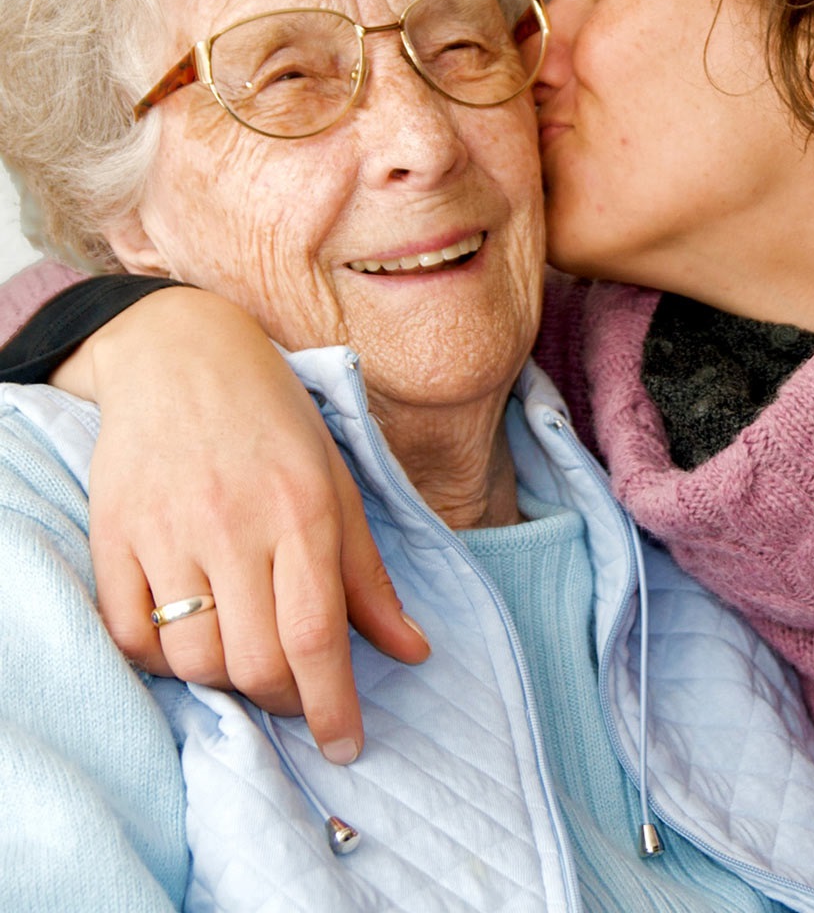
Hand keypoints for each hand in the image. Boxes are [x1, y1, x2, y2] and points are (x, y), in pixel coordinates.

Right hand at [57, 287, 429, 762]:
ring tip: (247, 651)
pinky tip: (189, 635)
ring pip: (193, 659)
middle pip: (256, 662)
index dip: (333, 706)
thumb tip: (413, 651)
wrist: (182, 354)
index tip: (345, 745)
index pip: (318, 636)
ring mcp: (167, 530)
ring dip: (226, 679)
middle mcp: (234, 524)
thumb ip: (369, 576)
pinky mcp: (113, 534)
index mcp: (303, 510)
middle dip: (284, 699)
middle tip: (298, 689)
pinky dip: (161, 659)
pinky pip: (129, 635)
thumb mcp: (339, 484)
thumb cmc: (277, 419)